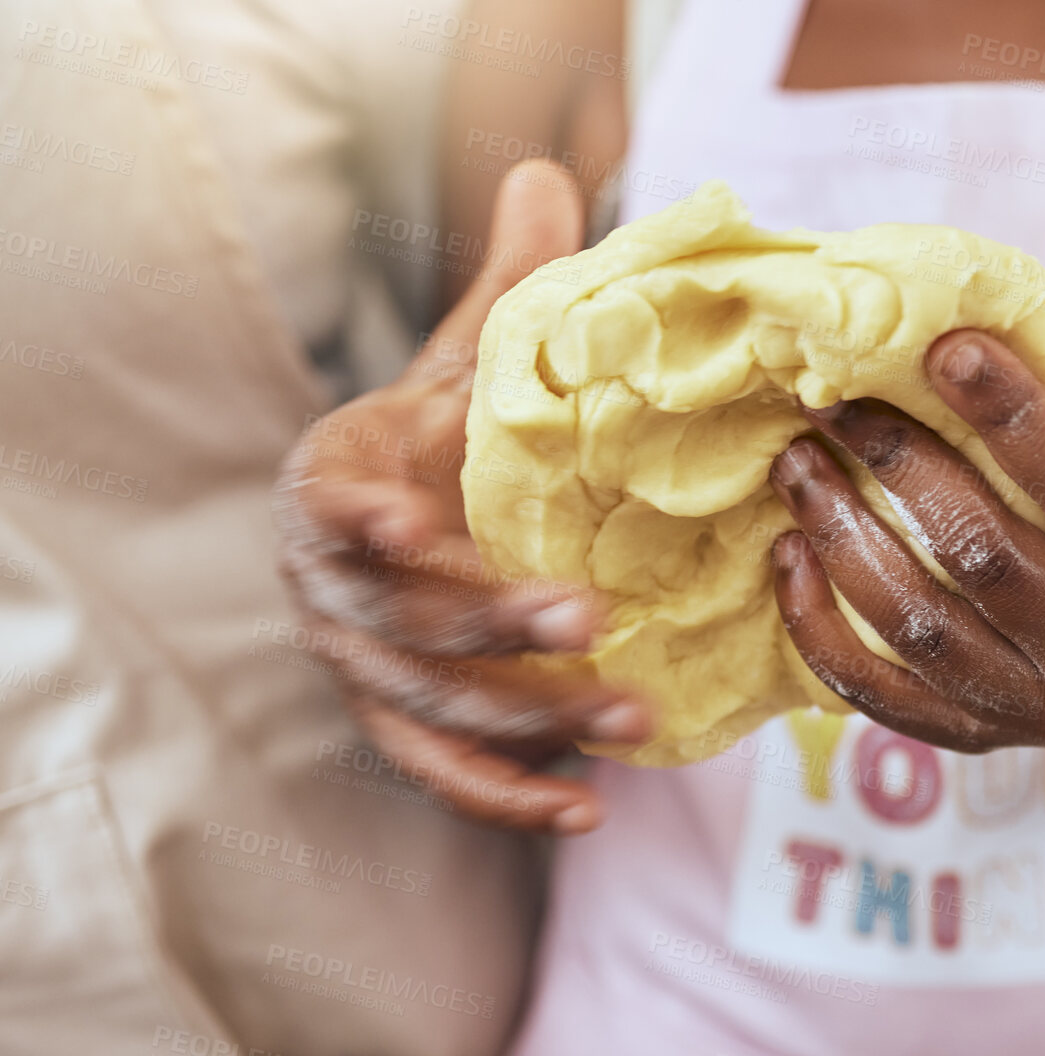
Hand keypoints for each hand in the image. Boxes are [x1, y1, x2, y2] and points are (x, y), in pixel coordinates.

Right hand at [272, 160, 649, 833]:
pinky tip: (586, 811)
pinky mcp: (402, 721)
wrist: (401, 513)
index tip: (410, 527)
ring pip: (432, 705)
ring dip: (526, 717)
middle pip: (399, 619)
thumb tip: (552, 173)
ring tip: (630, 721)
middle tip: (592, 621)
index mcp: (337, 482)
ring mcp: (363, 665)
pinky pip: (445, 773)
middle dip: (493, 624)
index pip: (331, 504)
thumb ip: (507, 289)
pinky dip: (508, 796)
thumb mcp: (469, 362)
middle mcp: (334, 585)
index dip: (361, 521)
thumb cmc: (439, 434)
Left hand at [769, 331, 1044, 752]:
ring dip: (843, 537)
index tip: (944, 348)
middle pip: (987, 556)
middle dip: (900, 467)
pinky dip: (818, 625)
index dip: (1015, 413)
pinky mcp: (974, 741)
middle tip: (833, 401)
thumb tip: (961, 317)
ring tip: (796, 466)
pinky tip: (788, 555)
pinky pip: (875, 693)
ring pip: (920, 627)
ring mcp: (1040, 707)